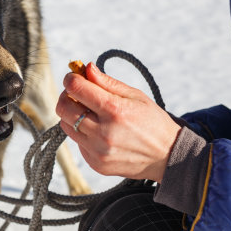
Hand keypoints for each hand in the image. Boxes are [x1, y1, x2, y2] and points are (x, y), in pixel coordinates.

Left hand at [55, 62, 180, 182]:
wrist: (167, 157)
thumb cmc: (151, 121)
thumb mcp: (135, 96)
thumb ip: (107, 82)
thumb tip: (86, 68)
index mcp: (115, 110)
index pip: (76, 88)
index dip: (71, 79)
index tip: (73, 77)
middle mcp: (103, 132)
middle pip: (63, 108)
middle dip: (66, 96)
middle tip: (76, 93)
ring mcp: (98, 150)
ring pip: (66, 125)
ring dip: (72, 115)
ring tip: (88, 112)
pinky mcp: (96, 163)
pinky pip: (77, 142)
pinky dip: (82, 133)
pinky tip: (99, 131)